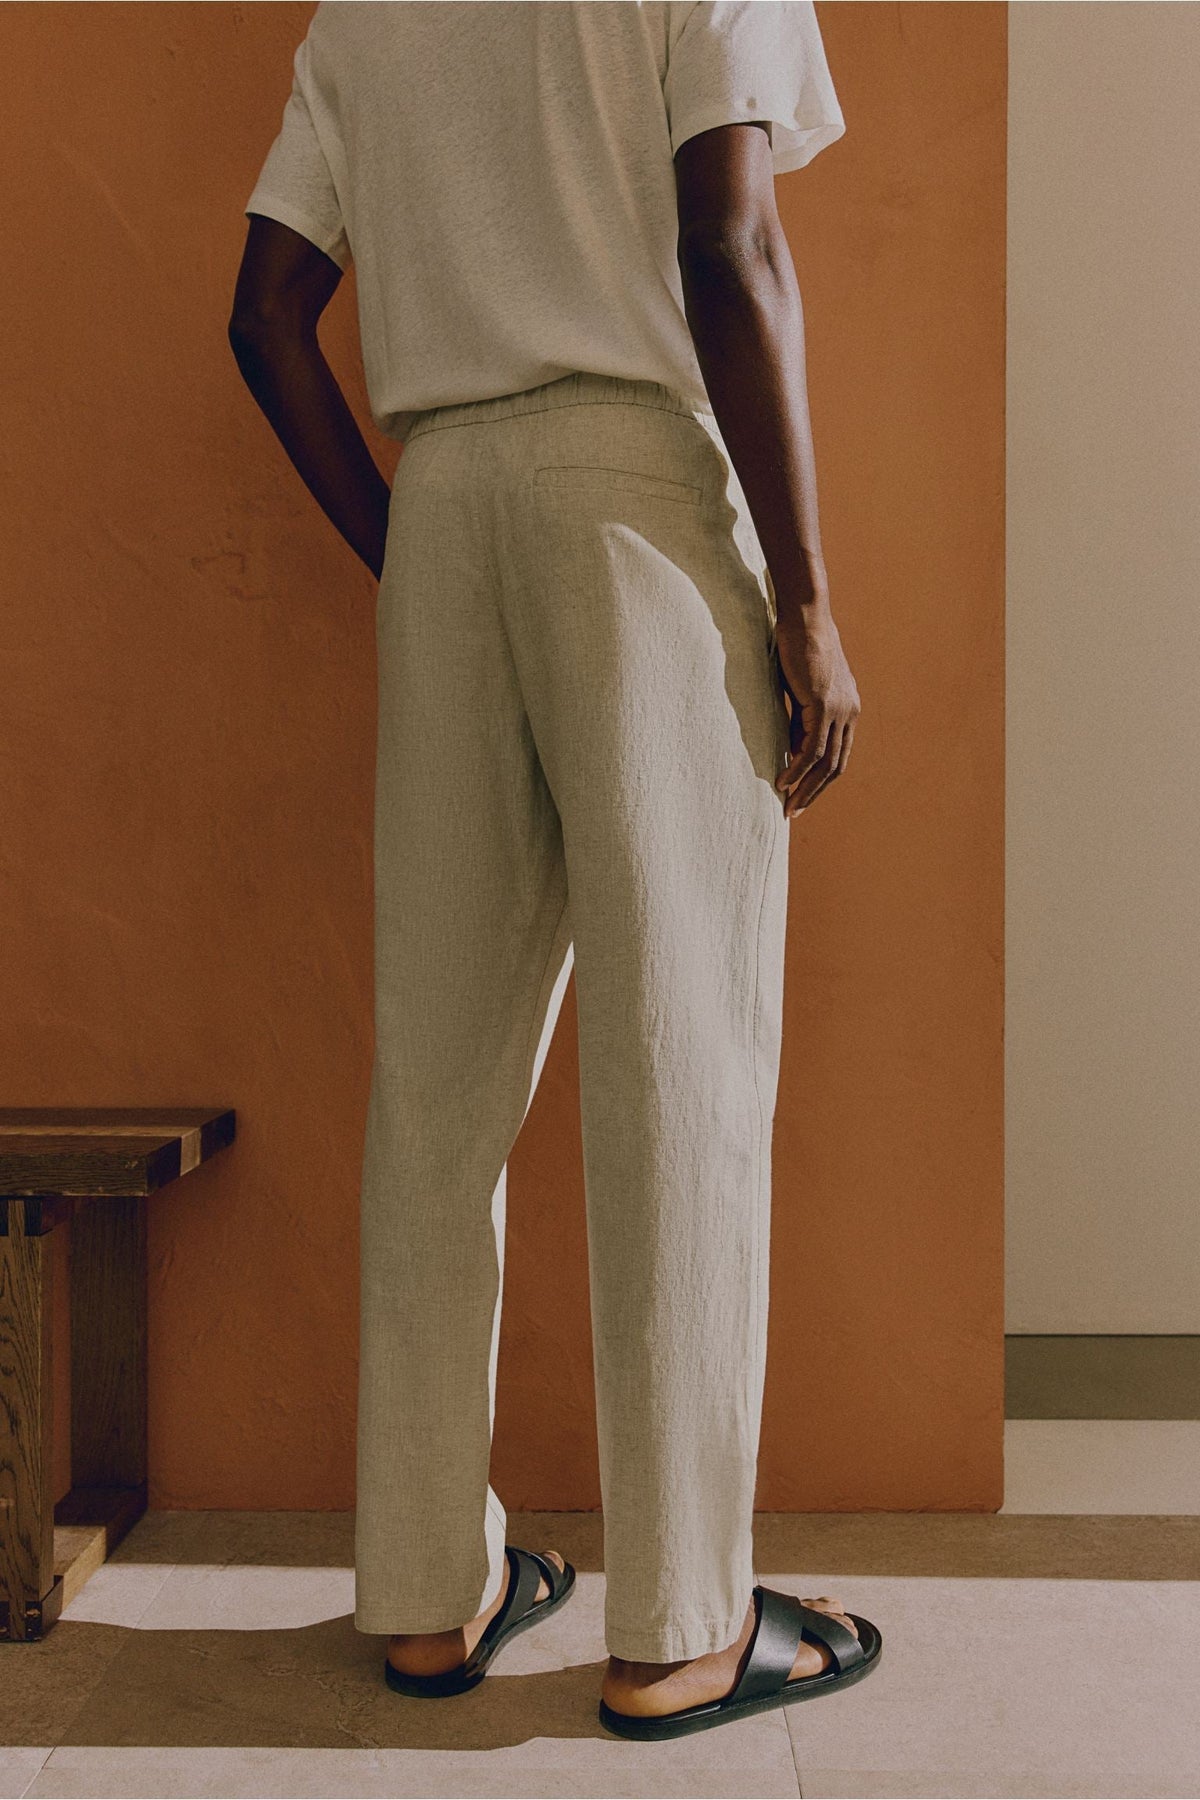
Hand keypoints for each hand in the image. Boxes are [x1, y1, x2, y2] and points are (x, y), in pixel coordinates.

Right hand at [773, 611, 859, 818]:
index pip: (838, 755)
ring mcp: (840, 710)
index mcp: (847, 710)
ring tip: (787, 804)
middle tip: (794, 812)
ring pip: (825, 762)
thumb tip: (793, 753)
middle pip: (836, 765)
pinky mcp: (824, 705)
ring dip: (806, 787)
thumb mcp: (798, 693)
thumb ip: (798, 723)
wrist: (804, 618)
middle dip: (814, 792)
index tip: (800, 796)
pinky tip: (783, 781)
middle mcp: (850, 713)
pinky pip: (812, 748)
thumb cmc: (797, 649)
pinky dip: (798, 768)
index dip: (820, 780)